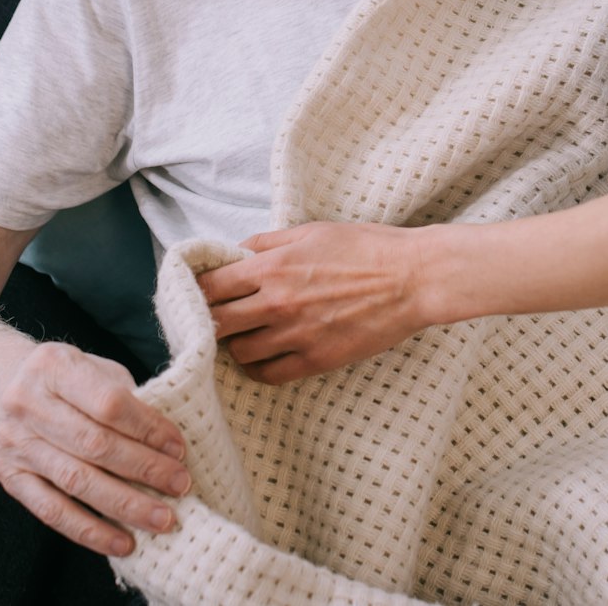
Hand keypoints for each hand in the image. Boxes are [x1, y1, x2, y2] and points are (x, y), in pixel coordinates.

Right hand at [0, 341, 190, 556]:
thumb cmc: (62, 379)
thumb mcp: (91, 367)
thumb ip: (123, 396)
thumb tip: (165, 444)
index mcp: (53, 367)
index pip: (108, 403)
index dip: (148, 428)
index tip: (179, 449)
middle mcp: (27, 404)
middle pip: (94, 445)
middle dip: (144, 469)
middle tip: (180, 486)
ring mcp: (14, 443)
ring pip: (76, 482)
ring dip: (125, 505)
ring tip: (162, 519)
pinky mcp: (8, 476)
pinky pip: (52, 511)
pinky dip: (90, 531)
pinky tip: (123, 542)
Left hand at [198, 223, 439, 384]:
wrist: (412, 278)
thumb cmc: (366, 247)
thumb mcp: (311, 231)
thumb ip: (267, 242)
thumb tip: (234, 253)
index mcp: (272, 266)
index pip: (210, 286)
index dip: (195, 290)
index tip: (196, 292)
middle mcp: (277, 303)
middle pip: (216, 323)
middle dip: (208, 320)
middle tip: (214, 318)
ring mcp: (296, 335)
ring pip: (238, 352)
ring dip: (234, 344)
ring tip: (243, 336)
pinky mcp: (316, 360)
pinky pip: (268, 374)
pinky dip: (258, 368)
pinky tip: (263, 356)